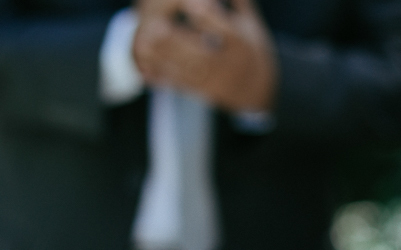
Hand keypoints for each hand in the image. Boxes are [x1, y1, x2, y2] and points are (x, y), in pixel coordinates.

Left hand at [133, 0, 277, 111]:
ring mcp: (213, 80)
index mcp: (242, 44)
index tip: (189, 3)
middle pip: (202, 55)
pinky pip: (179, 85)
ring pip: (186, 71)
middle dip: (178, 42)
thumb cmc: (251, 48)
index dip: (208, 16)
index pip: (226, 31)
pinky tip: (143, 68)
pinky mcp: (200, 90)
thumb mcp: (251, 22)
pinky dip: (161, 77)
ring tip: (143, 43)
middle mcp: (227, 64)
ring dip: (163, 58)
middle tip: (156, 26)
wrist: (257, 90)